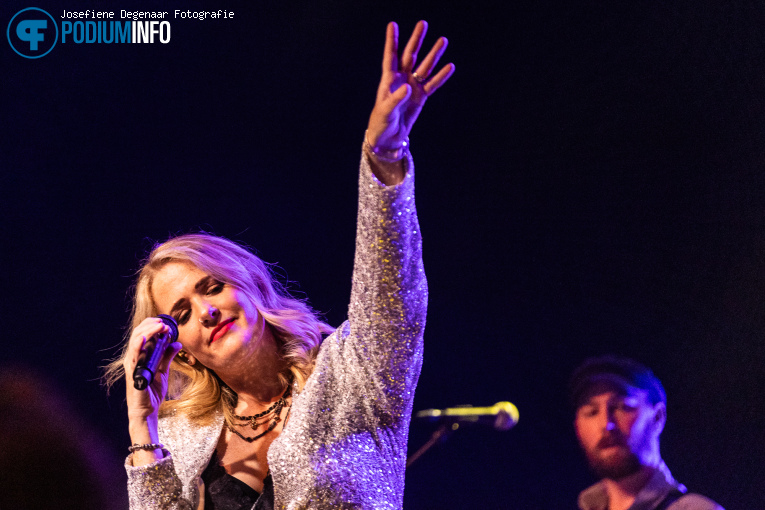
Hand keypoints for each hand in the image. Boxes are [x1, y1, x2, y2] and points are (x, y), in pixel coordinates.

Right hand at [123, 317, 180, 462]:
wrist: (147, 412)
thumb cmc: (152, 392)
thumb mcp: (164, 371)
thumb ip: (168, 356)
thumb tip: (178, 343)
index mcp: (140, 356)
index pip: (143, 334)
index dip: (152, 325)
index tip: (166, 321)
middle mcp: (133, 358)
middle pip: (138, 334)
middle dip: (151, 325)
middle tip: (165, 322)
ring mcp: (131, 365)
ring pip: (135, 341)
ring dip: (148, 331)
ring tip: (160, 326)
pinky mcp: (132, 373)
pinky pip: (133, 357)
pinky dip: (137, 345)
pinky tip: (143, 337)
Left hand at [367, 20, 454, 151]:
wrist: (388, 138)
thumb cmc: (381, 123)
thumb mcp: (386, 111)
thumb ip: (396, 99)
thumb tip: (408, 88)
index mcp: (388, 80)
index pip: (390, 56)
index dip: (392, 41)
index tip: (392, 25)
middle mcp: (401, 80)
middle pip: (410, 55)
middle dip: (416, 40)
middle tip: (423, 23)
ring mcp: (412, 87)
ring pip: (424, 67)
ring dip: (433, 54)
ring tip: (443, 40)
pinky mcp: (421, 97)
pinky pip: (433, 84)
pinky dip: (441, 76)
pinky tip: (449, 66)